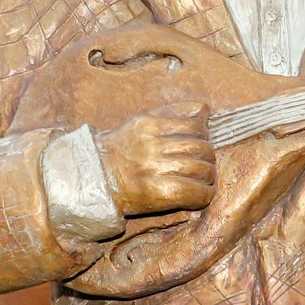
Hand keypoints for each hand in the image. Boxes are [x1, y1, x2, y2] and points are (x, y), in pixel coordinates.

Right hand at [97, 103, 215, 217]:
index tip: (200, 142)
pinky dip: (204, 194)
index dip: (204, 134)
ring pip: (200, 169)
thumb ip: (173, 113)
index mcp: (148, 124)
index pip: (195, 124)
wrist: (95, 178)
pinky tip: (202, 194)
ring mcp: (152, 169)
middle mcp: (150, 144)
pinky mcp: (155, 192)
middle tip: (205, 163)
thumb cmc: (122, 150)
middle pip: (201, 148)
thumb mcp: (141, 122)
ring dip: (208, 176)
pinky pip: (192, 192)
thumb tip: (205, 110)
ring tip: (203, 179)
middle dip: (208, 157)